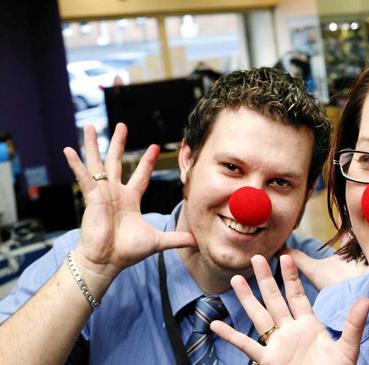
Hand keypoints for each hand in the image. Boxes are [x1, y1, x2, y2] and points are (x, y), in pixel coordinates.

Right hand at [63, 123, 194, 281]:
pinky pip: (83, 177)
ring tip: (87, 126)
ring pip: (97, 163)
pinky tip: (68, 150)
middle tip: (122, 125)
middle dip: (119, 143)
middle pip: (116, 162)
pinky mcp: (92, 198)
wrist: (106, 261)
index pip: (141, 175)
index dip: (146, 161)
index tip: (154, 146)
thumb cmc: (127, 252)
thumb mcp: (157, 241)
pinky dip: (76, 164)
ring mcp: (102, 193)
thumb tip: (197, 242)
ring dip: (92, 145)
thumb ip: (177, 239)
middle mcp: (115, 192)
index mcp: (130, 199)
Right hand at [211, 254, 368, 363]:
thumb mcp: (347, 348)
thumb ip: (353, 324)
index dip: (291, 276)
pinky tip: (216, 325)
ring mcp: (277, 345)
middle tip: (255, 257)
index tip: (285, 256)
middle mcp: (290, 331)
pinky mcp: (268, 361)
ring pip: (258, 316)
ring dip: (247, 299)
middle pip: (274, 299)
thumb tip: (366, 300)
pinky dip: (231, 336)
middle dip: (265, 279)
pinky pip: (246, 346)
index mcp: (309, 325)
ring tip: (236, 280)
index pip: (297, 294)